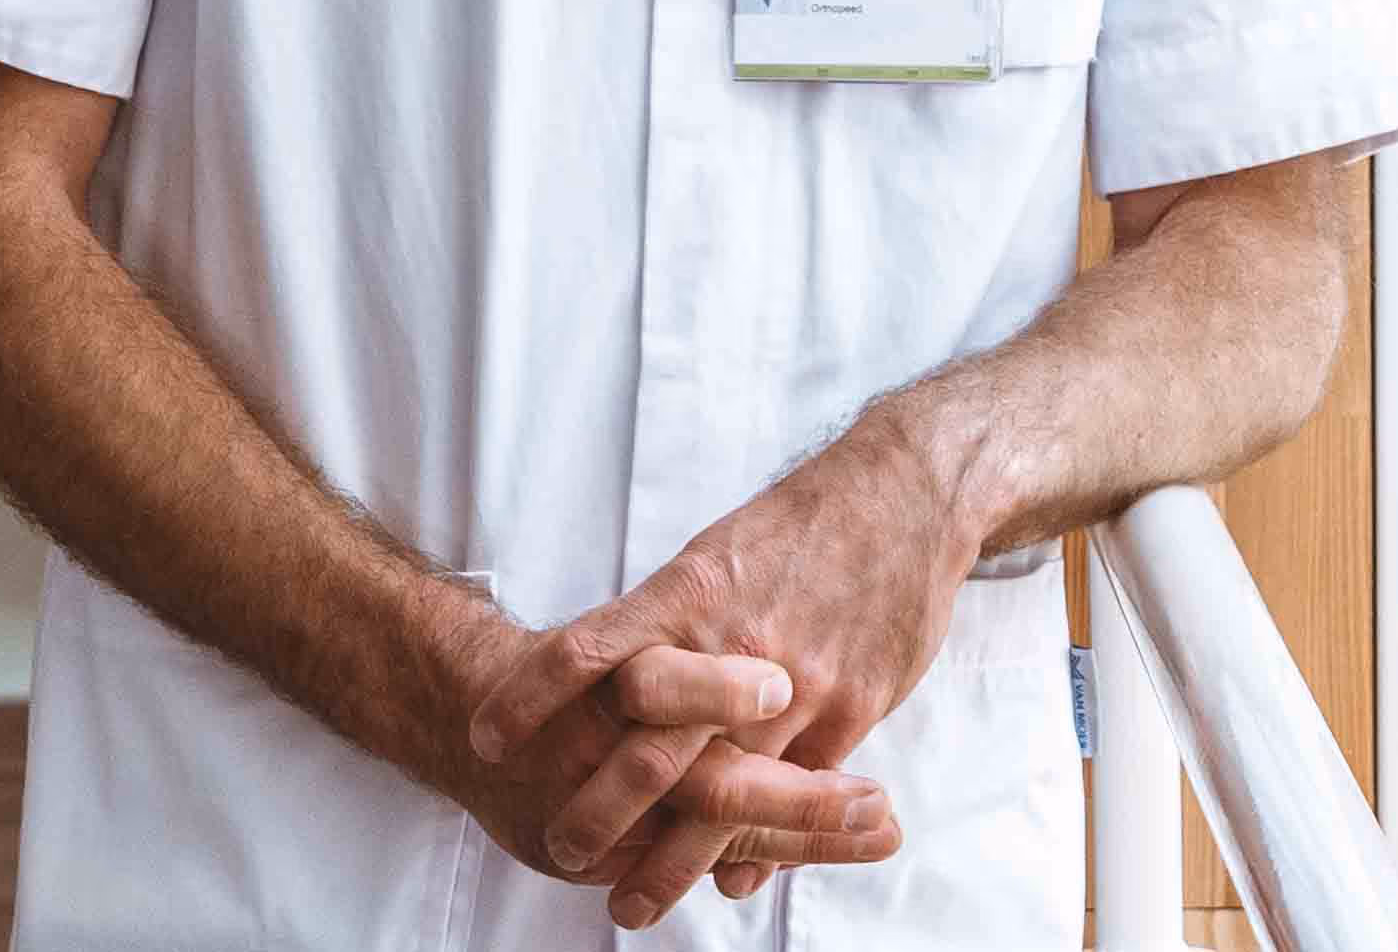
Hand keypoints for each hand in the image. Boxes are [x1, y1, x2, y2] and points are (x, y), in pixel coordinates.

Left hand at [468, 415, 979, 924]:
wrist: (911, 493)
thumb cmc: (806, 521)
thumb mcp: (723, 553)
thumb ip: (674, 623)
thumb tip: (619, 682)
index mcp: (694, 592)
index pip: (592, 648)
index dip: (533, 695)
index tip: (486, 737)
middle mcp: (737, 645)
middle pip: (651, 747)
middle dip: (599, 810)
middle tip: (561, 848)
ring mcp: (798, 684)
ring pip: (724, 794)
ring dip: (672, 860)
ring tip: (629, 904)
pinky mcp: (852, 708)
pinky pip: (797, 793)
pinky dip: (759, 846)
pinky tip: (728, 879)